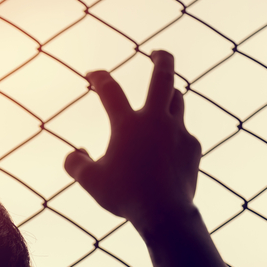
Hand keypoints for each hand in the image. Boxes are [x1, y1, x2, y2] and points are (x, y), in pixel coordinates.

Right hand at [63, 51, 200, 230]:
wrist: (164, 213)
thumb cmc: (124, 196)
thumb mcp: (91, 182)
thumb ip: (75, 164)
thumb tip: (73, 154)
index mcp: (127, 124)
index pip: (110, 90)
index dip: (99, 77)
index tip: (93, 74)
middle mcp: (155, 120)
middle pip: (163, 76)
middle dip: (161, 58)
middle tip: (157, 52)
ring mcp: (178, 131)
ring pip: (177, 100)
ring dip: (169, 94)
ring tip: (164, 96)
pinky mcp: (193, 147)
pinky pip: (184, 133)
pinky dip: (175, 134)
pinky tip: (169, 147)